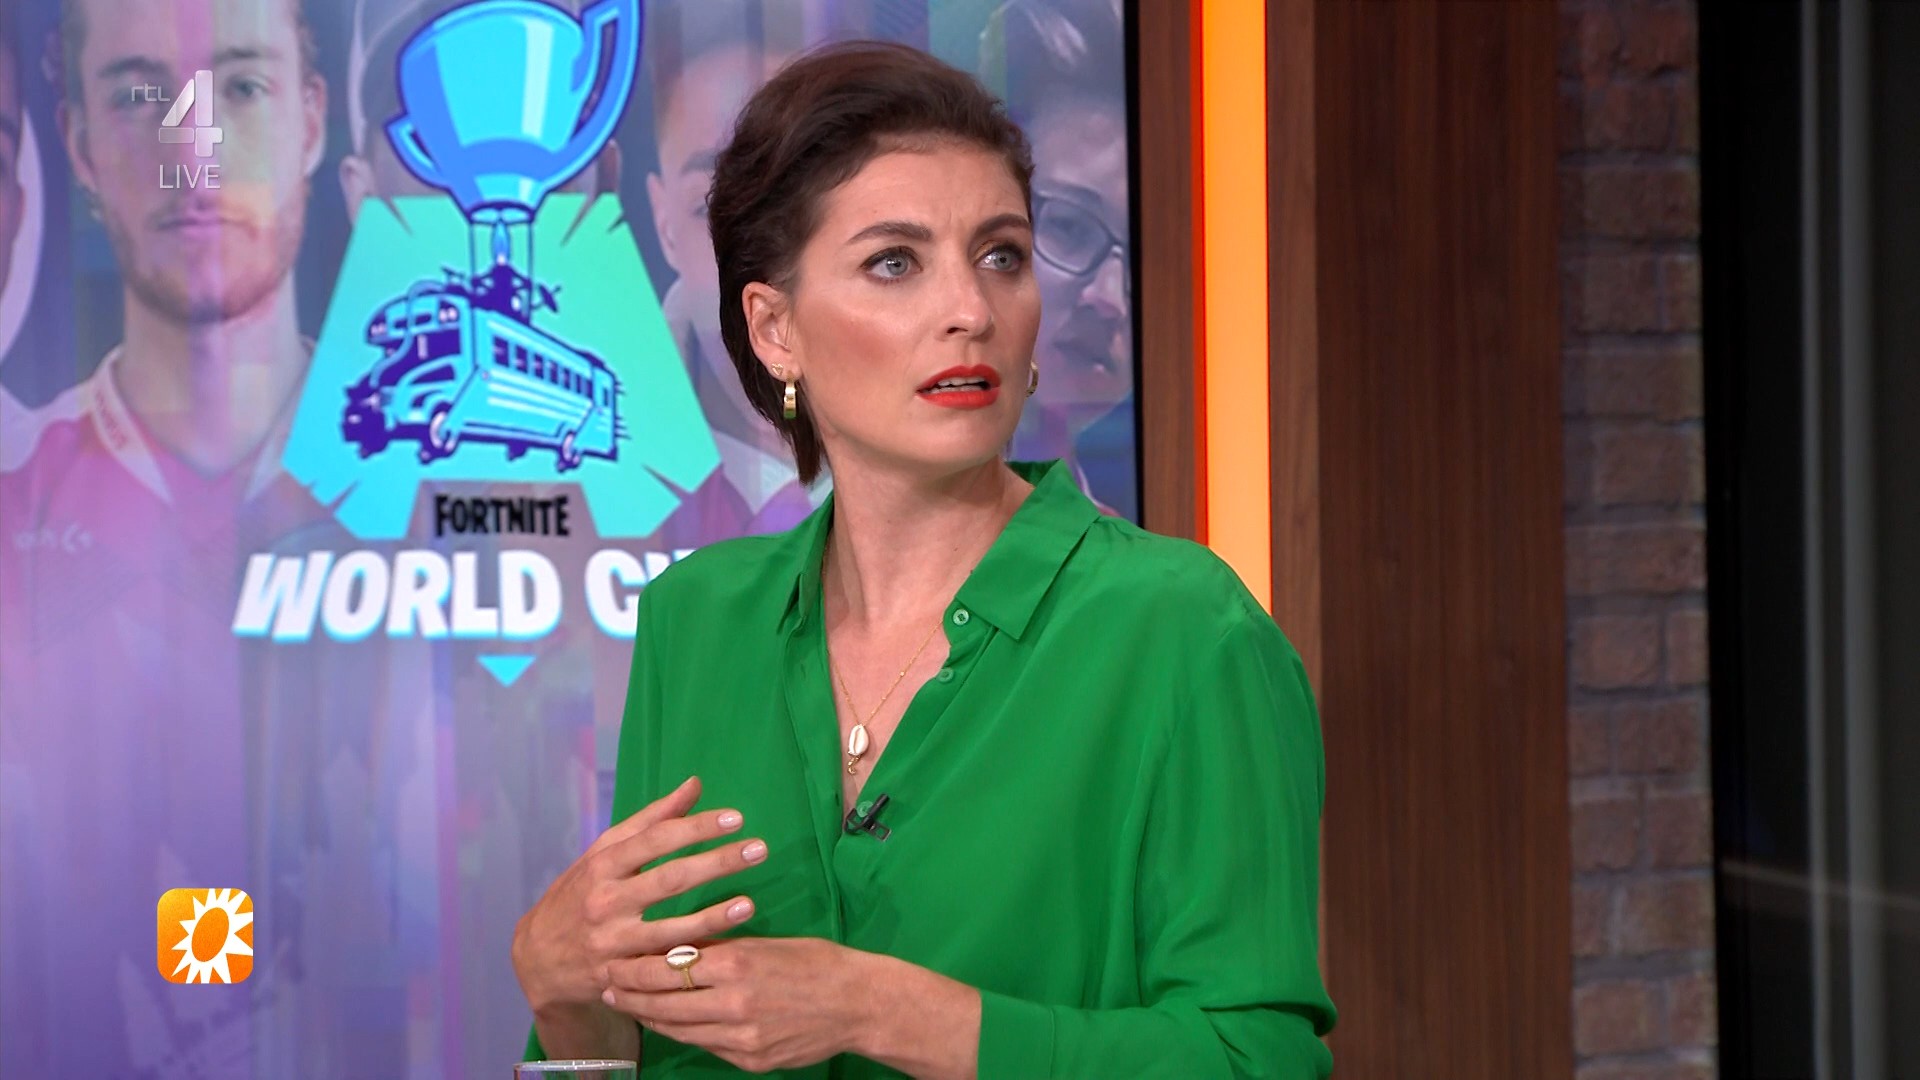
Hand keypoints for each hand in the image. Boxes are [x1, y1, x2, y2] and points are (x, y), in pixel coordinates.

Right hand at [511, 776, 768, 1018]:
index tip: (736, 818)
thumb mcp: (603, 852)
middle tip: (759, 849)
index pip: (656, 839)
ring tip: (750, 904)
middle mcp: (606, 901)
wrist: (538, 958)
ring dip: (713, 917)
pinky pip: (663, 967)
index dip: (697, 827)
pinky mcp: (621, 975)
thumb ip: (651, 820)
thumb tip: (695, 785)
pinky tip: (726, 947)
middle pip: (669, 879)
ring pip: (670, 931)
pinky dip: (693, 957)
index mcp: (603, 864)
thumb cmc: (579, 894)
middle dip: (717, 863)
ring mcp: (612, 942)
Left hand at [600, 937, 875, 1072]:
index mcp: (737, 963)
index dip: (633, 969)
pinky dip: (683, 1033)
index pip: (667, 968)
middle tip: (605, 985)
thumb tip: (677, 947)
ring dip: (648, 1017)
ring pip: (679, 1029)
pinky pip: (705, 1046)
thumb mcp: (765, 943)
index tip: (612, 961)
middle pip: (663, 1002)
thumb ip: (720, 948)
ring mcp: (741, 1037)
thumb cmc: (815, 962)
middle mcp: (733, 1003)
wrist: (857, 1003)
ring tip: (626, 1005)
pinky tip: (668, 1023)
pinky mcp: (750, 1060)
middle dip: (629, 994)